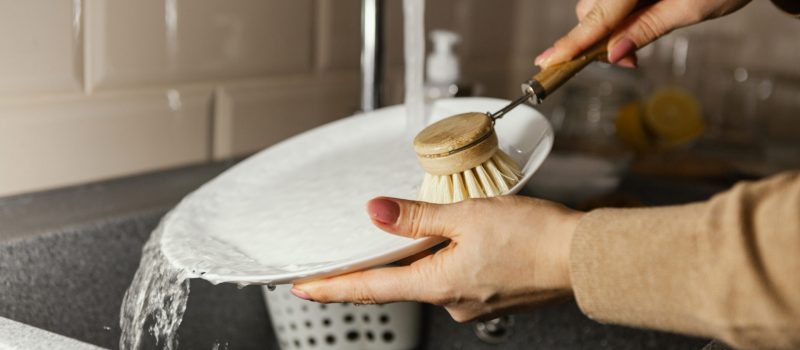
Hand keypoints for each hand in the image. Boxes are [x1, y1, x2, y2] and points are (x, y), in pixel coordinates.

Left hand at [291, 196, 583, 321]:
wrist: (582, 258)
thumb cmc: (534, 238)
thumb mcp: (467, 215)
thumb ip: (417, 216)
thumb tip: (376, 211)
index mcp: (438, 284)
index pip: (370, 288)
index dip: (333, 287)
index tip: (304, 287)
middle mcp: (450, 301)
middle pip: (399, 281)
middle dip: (376, 264)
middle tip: (350, 250)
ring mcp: (470, 301)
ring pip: (428, 275)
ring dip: (417, 256)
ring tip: (420, 229)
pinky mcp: (489, 294)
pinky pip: (452, 276)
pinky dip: (443, 258)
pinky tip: (455, 239)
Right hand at [535, 0, 751, 67]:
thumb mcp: (690, 9)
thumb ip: (646, 30)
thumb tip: (614, 54)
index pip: (598, 16)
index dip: (573, 42)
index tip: (549, 61)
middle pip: (592, 8)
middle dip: (599, 39)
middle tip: (630, 61)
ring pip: (599, 3)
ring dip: (610, 28)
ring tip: (637, 43)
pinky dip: (618, 15)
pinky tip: (638, 21)